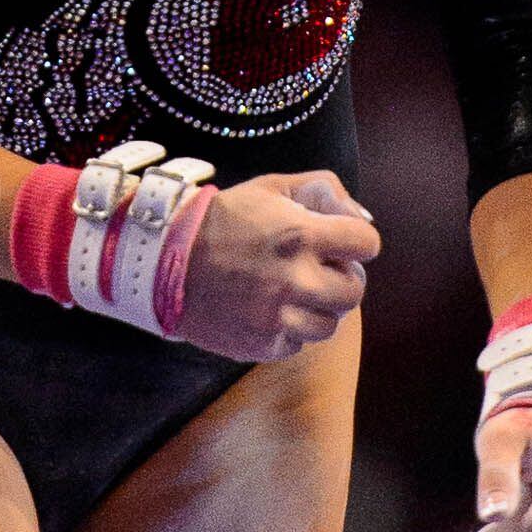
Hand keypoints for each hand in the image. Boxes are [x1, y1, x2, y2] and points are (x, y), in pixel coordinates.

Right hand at [176, 171, 379, 361]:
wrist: (165, 261)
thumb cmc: (224, 219)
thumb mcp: (273, 186)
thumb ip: (326, 191)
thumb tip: (364, 218)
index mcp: (302, 234)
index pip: (367, 244)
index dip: (355, 241)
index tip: (338, 242)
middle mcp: (295, 279)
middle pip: (355, 291)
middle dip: (340, 277)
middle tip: (316, 269)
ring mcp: (277, 317)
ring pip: (330, 324)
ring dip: (317, 308)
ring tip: (292, 292)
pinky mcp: (261, 344)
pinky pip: (297, 343)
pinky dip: (288, 329)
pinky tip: (267, 309)